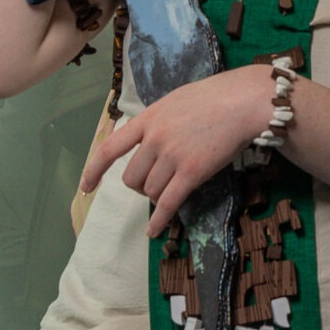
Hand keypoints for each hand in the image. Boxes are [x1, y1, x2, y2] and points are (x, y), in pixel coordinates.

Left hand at [81, 66, 273, 235]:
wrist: (243, 102)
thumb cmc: (214, 97)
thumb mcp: (175, 101)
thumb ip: (158, 121)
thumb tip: (148, 141)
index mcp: (147, 118)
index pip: (110, 148)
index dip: (94, 170)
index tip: (86, 187)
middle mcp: (154, 138)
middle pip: (132, 177)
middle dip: (140, 186)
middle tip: (157, 182)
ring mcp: (172, 156)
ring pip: (150, 191)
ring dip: (158, 196)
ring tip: (174, 188)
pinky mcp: (191, 172)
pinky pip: (167, 203)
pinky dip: (158, 220)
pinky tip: (153, 231)